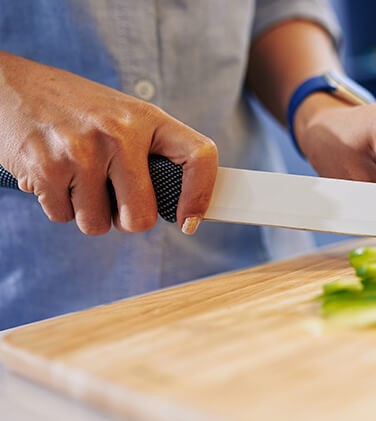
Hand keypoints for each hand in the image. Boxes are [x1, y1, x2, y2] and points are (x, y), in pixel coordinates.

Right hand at [0, 52, 217, 234]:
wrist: (11, 85)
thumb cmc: (78, 110)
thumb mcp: (124, 118)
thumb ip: (151, 154)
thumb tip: (180, 208)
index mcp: (147, 118)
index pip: (199, 156)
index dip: (202, 195)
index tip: (190, 220)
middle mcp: (118, 132)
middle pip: (140, 216)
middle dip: (126, 219)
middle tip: (113, 199)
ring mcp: (81, 151)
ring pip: (97, 224)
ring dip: (88, 213)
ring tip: (78, 179)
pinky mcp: (46, 168)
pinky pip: (63, 217)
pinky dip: (59, 206)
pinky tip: (54, 175)